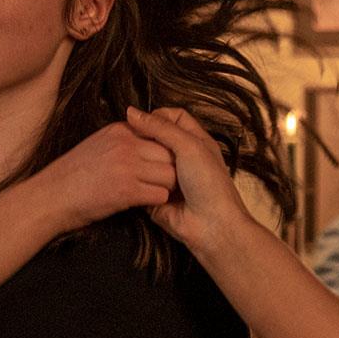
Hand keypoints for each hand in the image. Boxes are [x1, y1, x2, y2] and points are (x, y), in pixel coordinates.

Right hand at [32, 120, 176, 231]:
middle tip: (160, 182)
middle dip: (171, 170)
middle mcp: (125, 143)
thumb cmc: (73, 176)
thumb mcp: (98, 144)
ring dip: (165, 188)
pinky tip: (144, 203)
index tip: (158, 166)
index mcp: (120, 130)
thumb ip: (124, 140)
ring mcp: (126, 166)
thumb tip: (148, 142)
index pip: (161, 134)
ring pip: (170, 175)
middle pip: (171, 154)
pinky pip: (160, 195)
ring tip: (151, 193)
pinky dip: (156, 202)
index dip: (165, 153)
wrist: (49, 198)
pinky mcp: (127, 190)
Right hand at [126, 106, 256, 253]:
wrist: (211, 224)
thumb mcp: (188, 146)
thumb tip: (132, 112)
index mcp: (196, 141)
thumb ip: (161, 128)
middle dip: (145, 138)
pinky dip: (137, 180)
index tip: (141, 122)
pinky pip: (143, 184)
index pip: (174, 117)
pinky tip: (127, 175)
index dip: (158, 116)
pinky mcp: (158, 197)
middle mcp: (184, 158)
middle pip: (159, 138)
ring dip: (140, 160)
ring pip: (148, 160)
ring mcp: (171, 178)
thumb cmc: (209, 184)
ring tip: (129, 159)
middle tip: (131, 139)